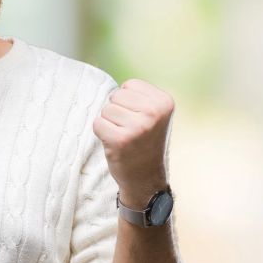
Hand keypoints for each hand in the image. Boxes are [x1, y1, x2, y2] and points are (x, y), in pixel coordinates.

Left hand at [92, 79, 174, 207]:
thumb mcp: (155, 114)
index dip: (128, 101)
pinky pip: (97, 123)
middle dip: (118, 111)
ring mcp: (138, 127)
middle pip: (116, 95)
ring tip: (124, 136)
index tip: (139, 119)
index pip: (130, 85)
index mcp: (164, 102)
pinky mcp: (120, 140)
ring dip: (110, 123)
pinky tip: (115, 143)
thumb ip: (140, 96)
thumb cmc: (145, 141)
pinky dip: (101, 133)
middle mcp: (154, 113)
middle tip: (131, 130)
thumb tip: (115, 88)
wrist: (146, 177)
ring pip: (106, 109)